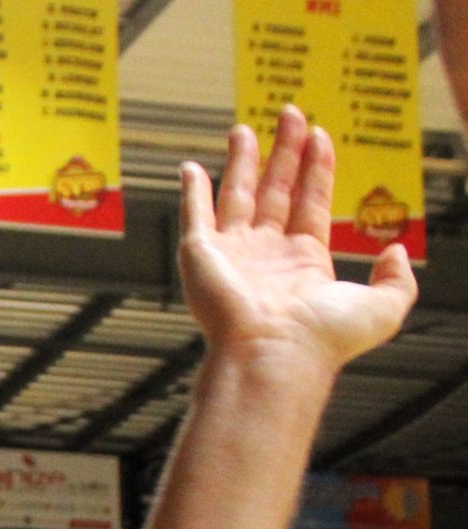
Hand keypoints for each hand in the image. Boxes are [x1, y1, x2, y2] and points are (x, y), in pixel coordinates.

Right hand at [180, 109, 414, 374]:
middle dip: (284, 151)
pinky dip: (192, 191)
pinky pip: (195, 215)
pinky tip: (191, 168)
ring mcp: (232, 254)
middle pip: (276, 189)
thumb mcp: (382, 307)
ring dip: (242, 161)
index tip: (320, 136)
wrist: (273, 354)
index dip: (317, 168)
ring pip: (238, 195)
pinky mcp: (201, 255)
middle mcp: (266, 255)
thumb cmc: (323, 339)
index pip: (310, 201)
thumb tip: (394, 250)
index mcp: (303, 263)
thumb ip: (397, 279)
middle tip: (290, 114)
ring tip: (245, 128)